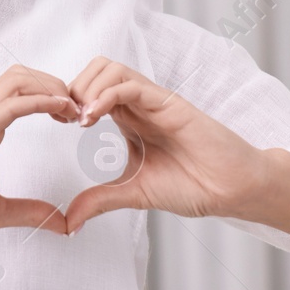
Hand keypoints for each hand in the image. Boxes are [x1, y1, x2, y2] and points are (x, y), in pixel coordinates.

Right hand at [0, 65, 80, 245]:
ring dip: (50, 88)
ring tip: (71, 111)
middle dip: (56, 85)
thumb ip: (28, 212)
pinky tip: (59, 111)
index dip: (52, 97)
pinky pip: (10, 105)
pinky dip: (39, 101)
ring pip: (17, 80)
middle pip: (23, 76)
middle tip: (78, 112)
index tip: (75, 119)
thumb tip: (61, 222)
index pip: (22, 93)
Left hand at [63, 57, 270, 233]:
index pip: (90, 89)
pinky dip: (106, 95)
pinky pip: (131, 85)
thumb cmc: (193, 185)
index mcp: (129, 119)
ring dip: (87, 88)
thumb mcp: (134, 194)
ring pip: (111, 68)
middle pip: (96, 69)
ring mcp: (155, 101)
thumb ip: (100, 200)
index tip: (57, 124)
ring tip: (80, 119)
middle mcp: (140, 104)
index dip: (69, 100)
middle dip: (73, 88)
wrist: (231, 190)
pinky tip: (94, 118)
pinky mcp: (170, 104)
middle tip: (65, 118)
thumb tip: (68, 220)